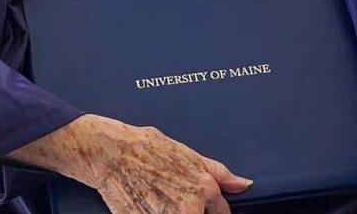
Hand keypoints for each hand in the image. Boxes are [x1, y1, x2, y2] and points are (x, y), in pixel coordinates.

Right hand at [8, 114, 250, 213]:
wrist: (112, 154)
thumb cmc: (150, 150)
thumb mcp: (189, 155)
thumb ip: (219, 174)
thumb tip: (244, 185)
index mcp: (204, 189)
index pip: (221, 213)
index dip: (211, 210)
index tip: (199, 205)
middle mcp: (189, 209)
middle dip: (193, 211)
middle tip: (171, 197)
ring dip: (173, 212)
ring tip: (158, 197)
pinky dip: (155, 213)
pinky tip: (148, 204)